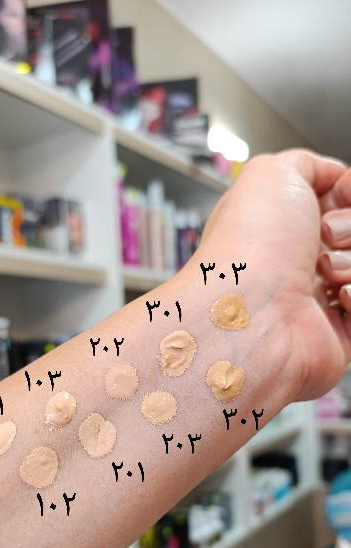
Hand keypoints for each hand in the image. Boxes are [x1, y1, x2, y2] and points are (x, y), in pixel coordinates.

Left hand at [200, 149, 350, 401]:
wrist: (250, 314)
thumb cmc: (253, 246)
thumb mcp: (274, 173)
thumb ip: (308, 165)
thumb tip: (335, 177)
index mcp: (282, 228)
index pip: (339, 202)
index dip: (347, 192)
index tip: (343, 192)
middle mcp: (298, 263)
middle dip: (350, 227)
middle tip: (324, 236)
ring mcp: (319, 302)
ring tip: (323, 273)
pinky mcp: (338, 338)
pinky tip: (337, 298)